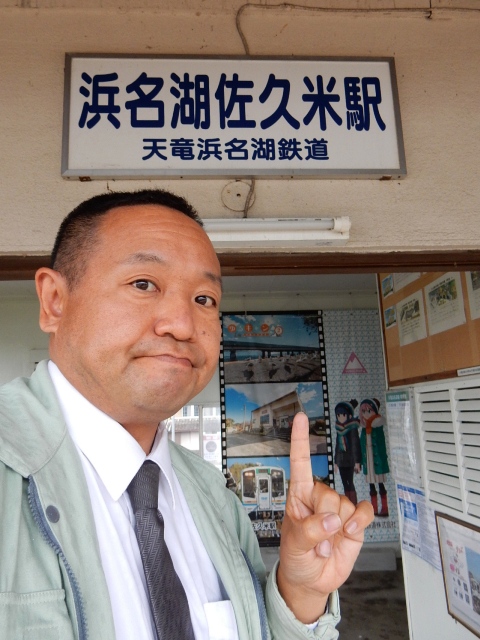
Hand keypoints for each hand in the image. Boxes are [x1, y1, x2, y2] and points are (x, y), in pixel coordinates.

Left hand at [277, 413, 373, 623]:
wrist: (312, 580)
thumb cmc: (296, 557)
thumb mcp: (293, 545)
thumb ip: (309, 531)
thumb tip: (332, 520)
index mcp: (298, 496)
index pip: (300, 462)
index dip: (300, 439)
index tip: (300, 417)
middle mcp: (319, 498)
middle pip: (327, 493)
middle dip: (323, 519)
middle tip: (315, 539)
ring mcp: (338, 509)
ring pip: (345, 504)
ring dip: (337, 529)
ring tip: (325, 544)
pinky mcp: (355, 522)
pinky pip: (363, 511)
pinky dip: (359, 522)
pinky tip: (350, 533)